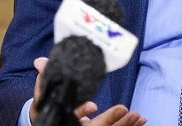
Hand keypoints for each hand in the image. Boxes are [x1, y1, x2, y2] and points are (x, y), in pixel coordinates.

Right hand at [29, 57, 146, 124]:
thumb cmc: (51, 108)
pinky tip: (141, 121)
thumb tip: (39, 62)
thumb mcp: (45, 97)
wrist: (51, 124)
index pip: (75, 120)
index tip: (94, 104)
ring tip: (139, 116)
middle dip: (112, 122)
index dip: (83, 113)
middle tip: (128, 111)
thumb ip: (45, 80)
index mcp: (66, 122)